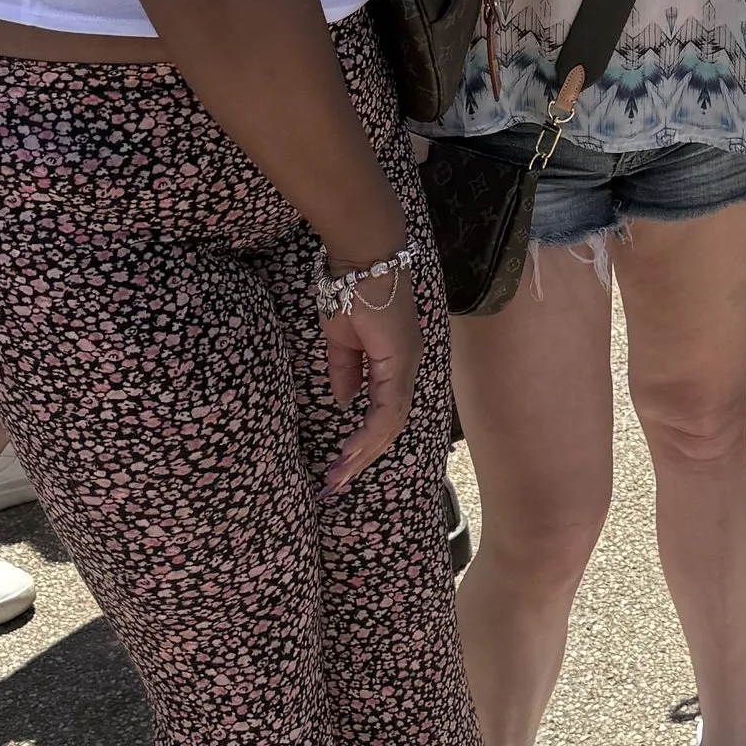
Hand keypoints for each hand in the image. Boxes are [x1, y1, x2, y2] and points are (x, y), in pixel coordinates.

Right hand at [318, 257, 419, 495]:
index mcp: (395, 363)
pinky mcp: (400, 361)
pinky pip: (388, 407)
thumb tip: (344, 401)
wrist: (362, 261)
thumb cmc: (352, 291)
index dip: (366, 440)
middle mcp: (407, 368)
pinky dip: (369, 432)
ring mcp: (407, 365)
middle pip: (391, 426)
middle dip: (363, 457)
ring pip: (391, 423)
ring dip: (364, 451)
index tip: (342, 463)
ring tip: (340, 474)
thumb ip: (345, 372)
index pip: (386, 413)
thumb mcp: (341, 340)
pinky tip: (352, 449)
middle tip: (338, 483)